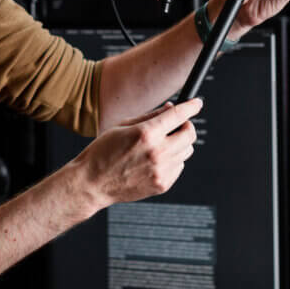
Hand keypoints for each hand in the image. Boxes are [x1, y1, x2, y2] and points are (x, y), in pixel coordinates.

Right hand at [75, 99, 201, 208]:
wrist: (92, 183)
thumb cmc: (103, 152)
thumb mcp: (123, 125)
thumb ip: (151, 116)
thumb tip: (171, 108)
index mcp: (146, 133)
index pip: (178, 115)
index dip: (191, 106)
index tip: (196, 103)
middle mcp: (157, 152)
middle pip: (189, 134)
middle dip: (186, 125)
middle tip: (178, 125)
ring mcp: (161, 171)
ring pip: (187, 151)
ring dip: (179, 143)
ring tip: (161, 144)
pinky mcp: (162, 185)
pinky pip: (179, 167)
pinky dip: (172, 160)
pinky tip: (155, 160)